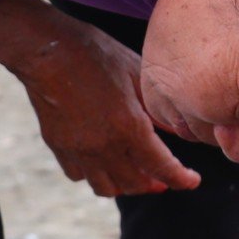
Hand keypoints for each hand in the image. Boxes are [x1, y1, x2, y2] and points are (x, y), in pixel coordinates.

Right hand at [0, 0, 200, 196]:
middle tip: (163, 179)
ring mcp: (78, 150)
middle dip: (153, 184)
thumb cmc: (95, 54)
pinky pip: (79, 175)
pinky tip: (100, 163)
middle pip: (135, 184)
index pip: (162, 167)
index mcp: (129, 127)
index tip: (191, 181)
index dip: (181, 179)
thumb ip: (158, 109)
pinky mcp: (58, 146)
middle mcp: (104, 146)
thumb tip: (179, 130)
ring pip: (106, 188)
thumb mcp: (136, 74)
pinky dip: (93, 175)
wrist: (46, 51)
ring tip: (133, 176)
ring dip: (124, 186)